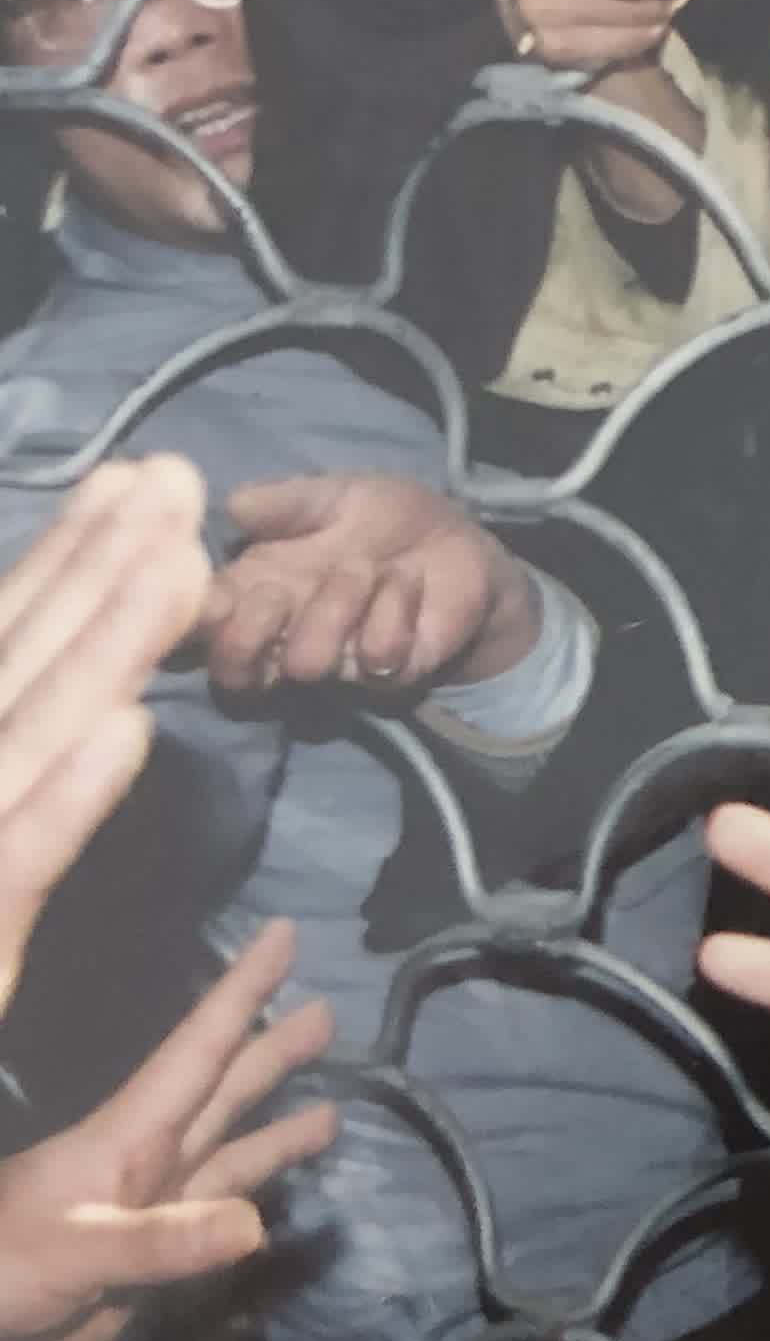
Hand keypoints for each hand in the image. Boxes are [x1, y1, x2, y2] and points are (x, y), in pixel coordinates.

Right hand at [0, 459, 211, 1017]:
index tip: (137, 487)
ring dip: (95, 648)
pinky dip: (62, 798)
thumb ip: (18, 790)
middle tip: (177, 475)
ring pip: (14, 741)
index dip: (64, 570)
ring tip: (182, 559)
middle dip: (92, 570)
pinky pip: (6, 865)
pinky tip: (124, 729)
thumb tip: (94, 705)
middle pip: (8, 674)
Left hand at [0, 919, 336, 1340]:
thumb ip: (158, 1239)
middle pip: (222, 1093)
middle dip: (272, 1050)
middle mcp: (149, 1163)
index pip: (196, 1051)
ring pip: (227, 1152)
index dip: (238, 993)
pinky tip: (277, 1206)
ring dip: (276, 1128)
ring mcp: (149, 1209)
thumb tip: (254, 1224)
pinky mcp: (149, 1258)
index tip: (281, 934)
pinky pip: (217, 1219)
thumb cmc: (1, 1269)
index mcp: (126, 1138)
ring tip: (335, 1105)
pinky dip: (252, 1203)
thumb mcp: (71, 1249)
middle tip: (329, 1011)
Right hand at [202, 474, 536, 695]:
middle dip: (248, 632)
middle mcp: (285, 637)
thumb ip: (284, 501)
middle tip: (279, 590)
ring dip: (335, 606)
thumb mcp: (334, 495)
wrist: (460, 541)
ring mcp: (337, 660)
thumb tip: (231, 505)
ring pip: (304, 665)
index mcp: (253, 592)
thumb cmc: (384, 519)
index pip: (199, 629)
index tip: (208, 599)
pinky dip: (394, 607)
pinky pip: (376, 657)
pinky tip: (408, 581)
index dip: (192, 622)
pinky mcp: (389, 672)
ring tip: (366, 567)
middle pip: (232, 673)